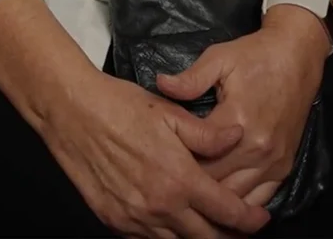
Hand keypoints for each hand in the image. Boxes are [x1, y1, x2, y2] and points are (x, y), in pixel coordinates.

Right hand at [41, 69, 270, 237]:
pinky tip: (172, 224)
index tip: (260, 221)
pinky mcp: (114, 221)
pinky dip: (166, 236)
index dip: (248, 221)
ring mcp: (135, 219)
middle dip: (228, 238)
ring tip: (209, 230)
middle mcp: (160, 207)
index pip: (226, 212)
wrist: (72, 111)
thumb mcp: (169, 112)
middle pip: (205, 238)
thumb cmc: (120, 106)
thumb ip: (207, 135)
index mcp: (179, 178)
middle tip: (240, 231)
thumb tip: (237, 136)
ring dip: (197, 238)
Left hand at [157, 8, 327, 208]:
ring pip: (238, 198)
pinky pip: (260, 199)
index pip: (199, 156)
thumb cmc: (255, 56)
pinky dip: (241, 205)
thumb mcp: (220, 58)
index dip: (177, 162)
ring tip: (192, 199)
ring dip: (215, 201)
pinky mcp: (284, 168)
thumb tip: (161, 84)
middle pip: (217, 183)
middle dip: (192, 185)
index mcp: (237, 120)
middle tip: (170, 185)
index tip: (161, 160)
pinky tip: (224, 206)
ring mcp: (273, 162)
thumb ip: (191, 78)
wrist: (296, 57)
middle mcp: (257, 148)